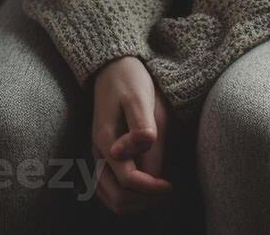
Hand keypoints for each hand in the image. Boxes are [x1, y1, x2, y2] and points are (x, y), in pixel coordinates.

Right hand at [90, 56, 173, 214]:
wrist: (111, 67)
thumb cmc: (130, 80)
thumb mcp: (140, 97)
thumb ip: (142, 125)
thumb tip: (143, 146)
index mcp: (107, 140)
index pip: (129, 181)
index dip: (153, 189)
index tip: (172, 185)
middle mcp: (98, 152)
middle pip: (118, 198)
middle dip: (146, 201)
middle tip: (169, 191)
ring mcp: (97, 155)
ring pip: (111, 198)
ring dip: (137, 202)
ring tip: (160, 191)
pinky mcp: (101, 155)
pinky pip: (107, 189)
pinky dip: (126, 197)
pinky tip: (146, 187)